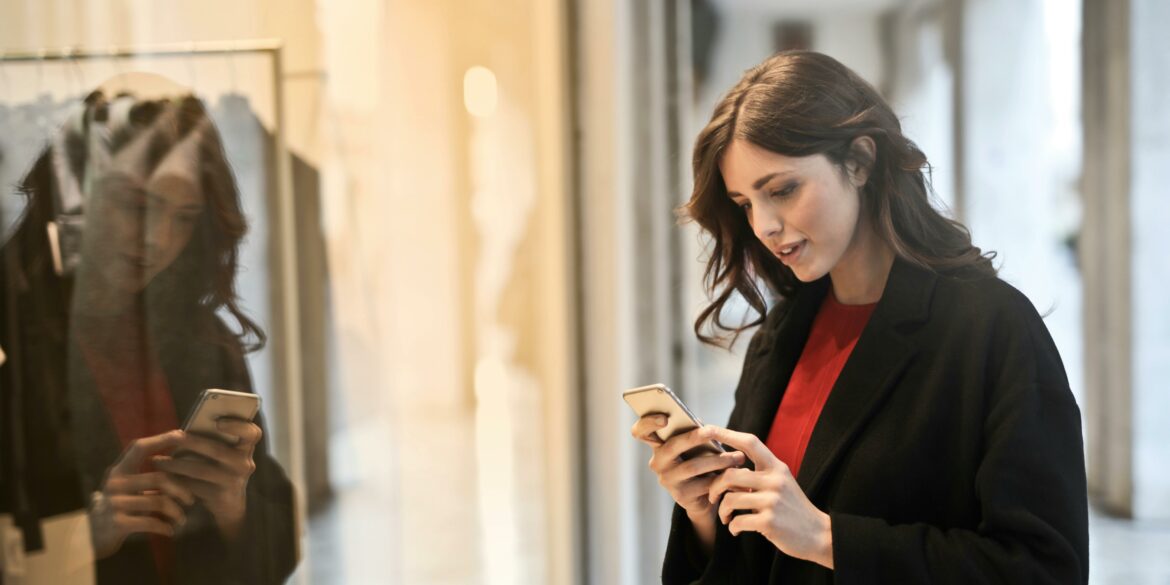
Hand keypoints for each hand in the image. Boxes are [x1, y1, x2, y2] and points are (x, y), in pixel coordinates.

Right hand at [89, 431, 195, 558]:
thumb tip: (181, 460)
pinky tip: (170, 531)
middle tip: (191, 500)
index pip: (140, 447)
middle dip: (181, 489)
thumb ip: (147, 475)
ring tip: (182, 519)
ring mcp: (115, 503)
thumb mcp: (127, 487)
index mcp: (119, 470)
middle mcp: (116, 483)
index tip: (182, 434)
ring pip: (159, 502)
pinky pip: (151, 522)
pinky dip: (164, 527)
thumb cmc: (117, 508)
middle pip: (159, 478)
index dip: (161, 439)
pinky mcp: (118, 523)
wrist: (91, 536)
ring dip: (175, 512)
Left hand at [151, 419, 261, 540]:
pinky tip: (163, 478)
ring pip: (201, 470)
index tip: (218, 422)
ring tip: (157, 460)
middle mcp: (244, 463)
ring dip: (176, 464)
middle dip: (193, 443)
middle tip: (173, 437)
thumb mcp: (224, 452)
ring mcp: (234, 481)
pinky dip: (177, 481)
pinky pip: (194, 487)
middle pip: (218, 450)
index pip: (252, 433)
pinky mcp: (220, 496)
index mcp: (246, 447)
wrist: (229, 503)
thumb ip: (213, 439)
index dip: (237, 426)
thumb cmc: (220, 468)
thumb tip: (183, 430)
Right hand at [630, 415, 744, 516]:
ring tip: (738, 457)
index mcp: (658, 445)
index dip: (648, 423)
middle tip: (712, 431)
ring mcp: (667, 480)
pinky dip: (722, 477)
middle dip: (693, 437)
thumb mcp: (695, 446)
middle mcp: (658, 463)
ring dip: (718, 460)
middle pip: (672, 446)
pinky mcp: (681, 496)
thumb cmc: (700, 462)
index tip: (665, 418)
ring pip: (692, 466)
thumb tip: (702, 424)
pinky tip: (735, 474)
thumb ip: (694, 433)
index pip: (641, 432)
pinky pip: (704, 484)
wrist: (704, 498)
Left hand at [705, 426, 833, 568]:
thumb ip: (759, 474)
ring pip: (730, 499)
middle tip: (713, 498)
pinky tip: (736, 529)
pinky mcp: (769, 522)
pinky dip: (732, 527)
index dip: (727, 434)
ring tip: (727, 517)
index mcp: (777, 467)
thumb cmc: (793, 508)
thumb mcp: (781, 483)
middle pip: (730, 474)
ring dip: (722, 510)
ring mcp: (772, 501)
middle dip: (715, 487)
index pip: (750, 443)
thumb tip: (727, 468)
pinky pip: (737, 521)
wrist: (818, 534)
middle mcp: (775, 480)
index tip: (707, 429)